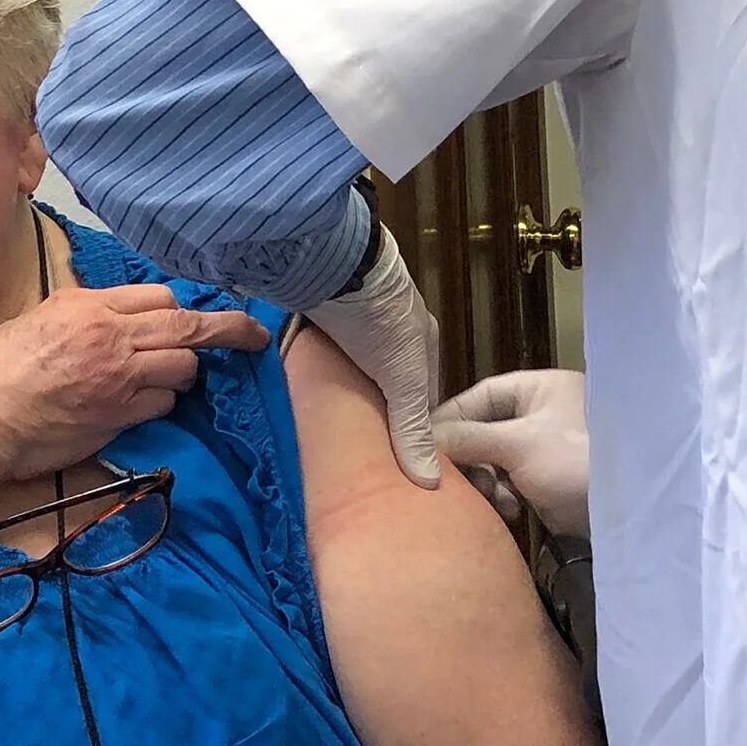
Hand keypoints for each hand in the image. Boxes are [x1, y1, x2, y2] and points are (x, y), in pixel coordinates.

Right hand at [0, 283, 268, 477]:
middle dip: (229, 329)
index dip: (180, 308)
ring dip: (183, 373)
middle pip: (188, 325)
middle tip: (255, 336)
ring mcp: (118, 377)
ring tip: (160, 378)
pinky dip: (159, 402)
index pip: (159, 297)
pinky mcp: (118, 415)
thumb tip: (126, 318)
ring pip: (183, 367)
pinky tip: (136, 405)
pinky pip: (162, 403)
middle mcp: (111, 335)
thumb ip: (90, 314)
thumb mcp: (44, 318)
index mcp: (90, 305)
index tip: (195, 317)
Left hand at [304, 225, 442, 485]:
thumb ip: (411, 429)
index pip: (424, 395)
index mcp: (425, 341)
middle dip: (380, 407)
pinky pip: (335, 345)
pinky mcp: (332, 305)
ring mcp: (365, 314)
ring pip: (362, 362)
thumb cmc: (379, 321)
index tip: (396, 456)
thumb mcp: (402, 380)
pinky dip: (330, 364)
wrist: (334, 262)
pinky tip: (316, 383)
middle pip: (392, 378)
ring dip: (352, 385)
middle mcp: (400, 325)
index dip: (411, 426)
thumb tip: (429, 483)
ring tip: (338, 419)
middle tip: (363, 443)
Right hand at [432, 370, 590, 537]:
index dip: (449, 419)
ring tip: (486, 499)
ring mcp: (548, 450)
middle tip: (452, 481)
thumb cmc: (579, 463)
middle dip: (468, 457)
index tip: (422, 446)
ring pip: (495, 461)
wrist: (630, 519)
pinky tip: (506, 512)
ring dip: (484, 481)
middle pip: (485, 430)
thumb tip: (420, 438)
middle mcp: (544, 414)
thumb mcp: (520, 445)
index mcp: (541, 388)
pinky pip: (512, 484)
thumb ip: (468, 438)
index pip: (480, 395)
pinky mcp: (551, 483)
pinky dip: (503, 497)